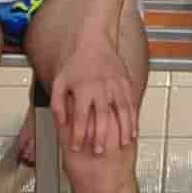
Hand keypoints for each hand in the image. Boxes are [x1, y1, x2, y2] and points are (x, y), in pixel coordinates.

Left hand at [51, 41, 139, 156]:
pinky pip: (131, 104)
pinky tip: (133, 132)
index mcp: (83, 88)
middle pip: (102, 117)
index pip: (80, 117)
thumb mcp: (59, 82)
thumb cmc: (75, 62)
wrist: (93, 40)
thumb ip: (58, 104)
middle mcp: (100, 87)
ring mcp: (115, 85)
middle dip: (100, 137)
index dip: (78, 135)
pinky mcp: (125, 82)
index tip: (76, 147)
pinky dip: (133, 120)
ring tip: (121, 145)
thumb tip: (61, 123)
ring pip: (122, 112)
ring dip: (122, 130)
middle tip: (98, 152)